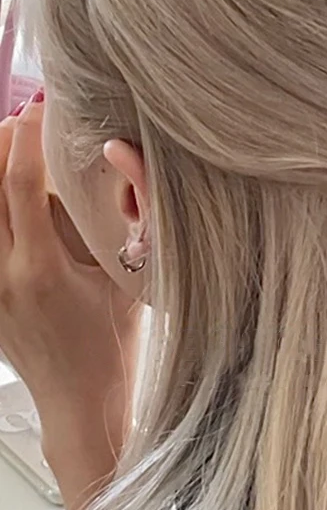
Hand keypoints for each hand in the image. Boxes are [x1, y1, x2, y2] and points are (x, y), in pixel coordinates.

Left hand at [0, 96, 141, 509]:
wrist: (80, 401)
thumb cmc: (115, 344)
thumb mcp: (131, 281)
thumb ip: (131, 222)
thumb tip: (124, 163)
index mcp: (41, 270)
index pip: (19, 186)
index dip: (26, 139)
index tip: (40, 107)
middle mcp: (0, 277)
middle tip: (25, 121)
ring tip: (13, 149)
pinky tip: (10, 196)